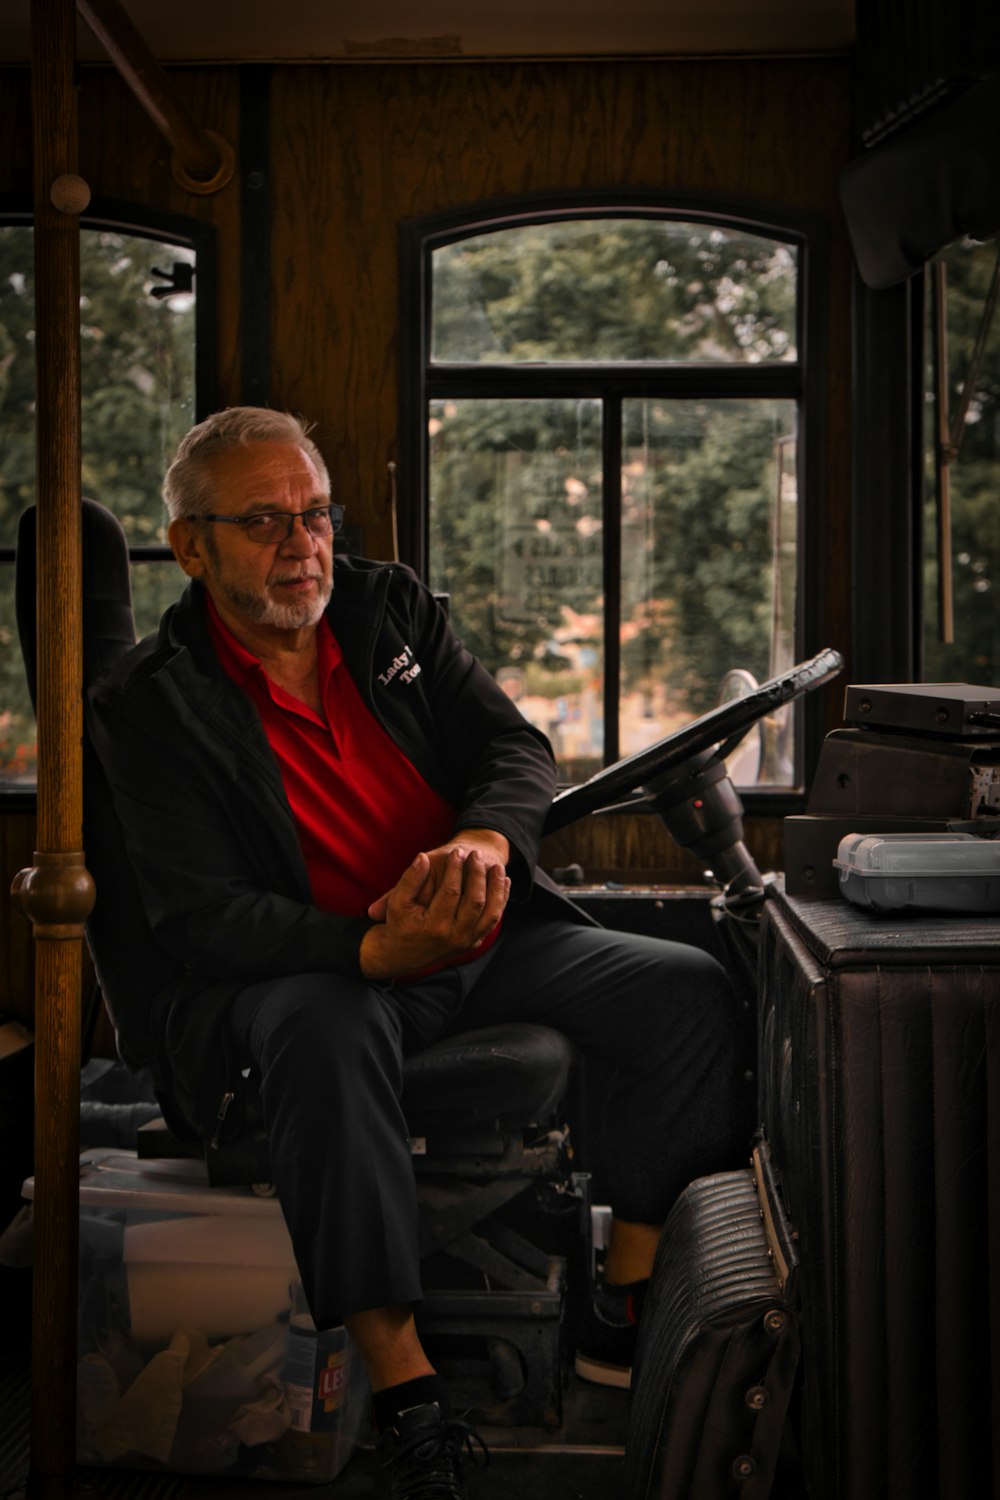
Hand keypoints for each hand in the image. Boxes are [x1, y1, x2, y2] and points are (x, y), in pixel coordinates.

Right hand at [360, 845, 509, 979]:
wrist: (403, 955)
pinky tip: (504, 882)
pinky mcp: (474, 942)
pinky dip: (501, 901)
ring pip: (491, 914)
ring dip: (497, 888)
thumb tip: (423, 857)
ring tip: (497, 867)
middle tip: (476, 854)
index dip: (455, 869)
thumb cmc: (399, 924)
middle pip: (475, 902)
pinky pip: (492, 921)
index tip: (457, 851)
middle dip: (478, 875)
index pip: (451, 892)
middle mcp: (455, 937)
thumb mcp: (397, 902)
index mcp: (434, 927)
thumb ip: (410, 879)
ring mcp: (467, 942)